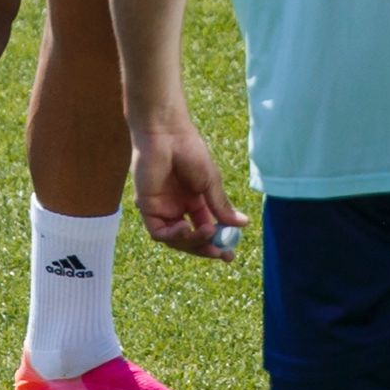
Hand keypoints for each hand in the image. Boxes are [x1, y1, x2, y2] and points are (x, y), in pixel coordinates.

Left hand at [131, 101, 246, 258]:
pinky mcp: (147, 207)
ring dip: (192, 242)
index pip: (205, 228)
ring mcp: (162, 209)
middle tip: (220, 253)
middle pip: (190, 239)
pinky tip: (186, 229)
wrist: (167, 134)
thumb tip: (242, 224)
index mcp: (194, 202)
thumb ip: (221, 206)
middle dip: (205, 248)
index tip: (229, 254)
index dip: (217, 243)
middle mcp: (177, 208)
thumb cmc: (189, 151)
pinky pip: (159, 232)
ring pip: (175, 240)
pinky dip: (173, 236)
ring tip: (207, 234)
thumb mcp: (210, 182)